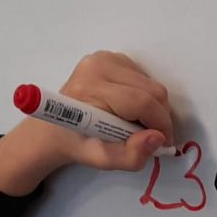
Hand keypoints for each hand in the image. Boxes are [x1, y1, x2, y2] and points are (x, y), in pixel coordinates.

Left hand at [0, 50, 174, 195]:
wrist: (52, 127)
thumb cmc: (77, 144)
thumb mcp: (102, 160)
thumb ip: (131, 156)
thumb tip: (158, 139)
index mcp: (92, 89)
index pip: (142, 102)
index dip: (161, 125)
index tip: (164, 143)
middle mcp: (98, 66)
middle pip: (152, 90)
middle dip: (160, 117)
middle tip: (151, 137)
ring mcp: (104, 58)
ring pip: (152, 83)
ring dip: (153, 108)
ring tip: (136, 124)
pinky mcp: (110, 57)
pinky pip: (143, 77)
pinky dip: (145, 96)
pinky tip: (129, 109)